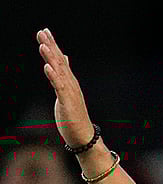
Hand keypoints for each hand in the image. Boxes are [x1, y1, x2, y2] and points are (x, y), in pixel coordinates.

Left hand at [36, 28, 94, 147]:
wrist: (84, 137)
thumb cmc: (74, 117)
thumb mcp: (67, 94)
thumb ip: (64, 77)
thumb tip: (65, 61)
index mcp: (69, 82)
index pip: (60, 60)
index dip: (53, 45)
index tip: (45, 31)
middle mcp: (71, 84)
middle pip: (60, 62)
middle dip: (51, 46)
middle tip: (42, 31)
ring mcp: (70, 93)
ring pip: (59, 72)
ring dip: (51, 58)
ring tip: (43, 44)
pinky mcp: (67, 102)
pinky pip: (59, 87)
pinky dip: (53, 76)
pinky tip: (47, 67)